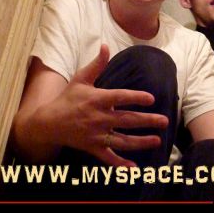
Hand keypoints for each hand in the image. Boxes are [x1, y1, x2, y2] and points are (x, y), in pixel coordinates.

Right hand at [47, 45, 168, 166]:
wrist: (49, 122)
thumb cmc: (68, 98)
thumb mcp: (81, 78)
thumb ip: (97, 64)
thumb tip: (106, 45)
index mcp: (97, 99)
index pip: (120, 97)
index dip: (136, 97)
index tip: (151, 98)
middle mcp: (99, 118)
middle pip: (127, 120)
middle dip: (147, 121)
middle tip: (164, 121)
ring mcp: (96, 135)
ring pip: (122, 140)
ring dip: (141, 142)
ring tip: (158, 140)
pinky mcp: (93, 147)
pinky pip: (108, 158)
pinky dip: (120, 164)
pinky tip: (134, 167)